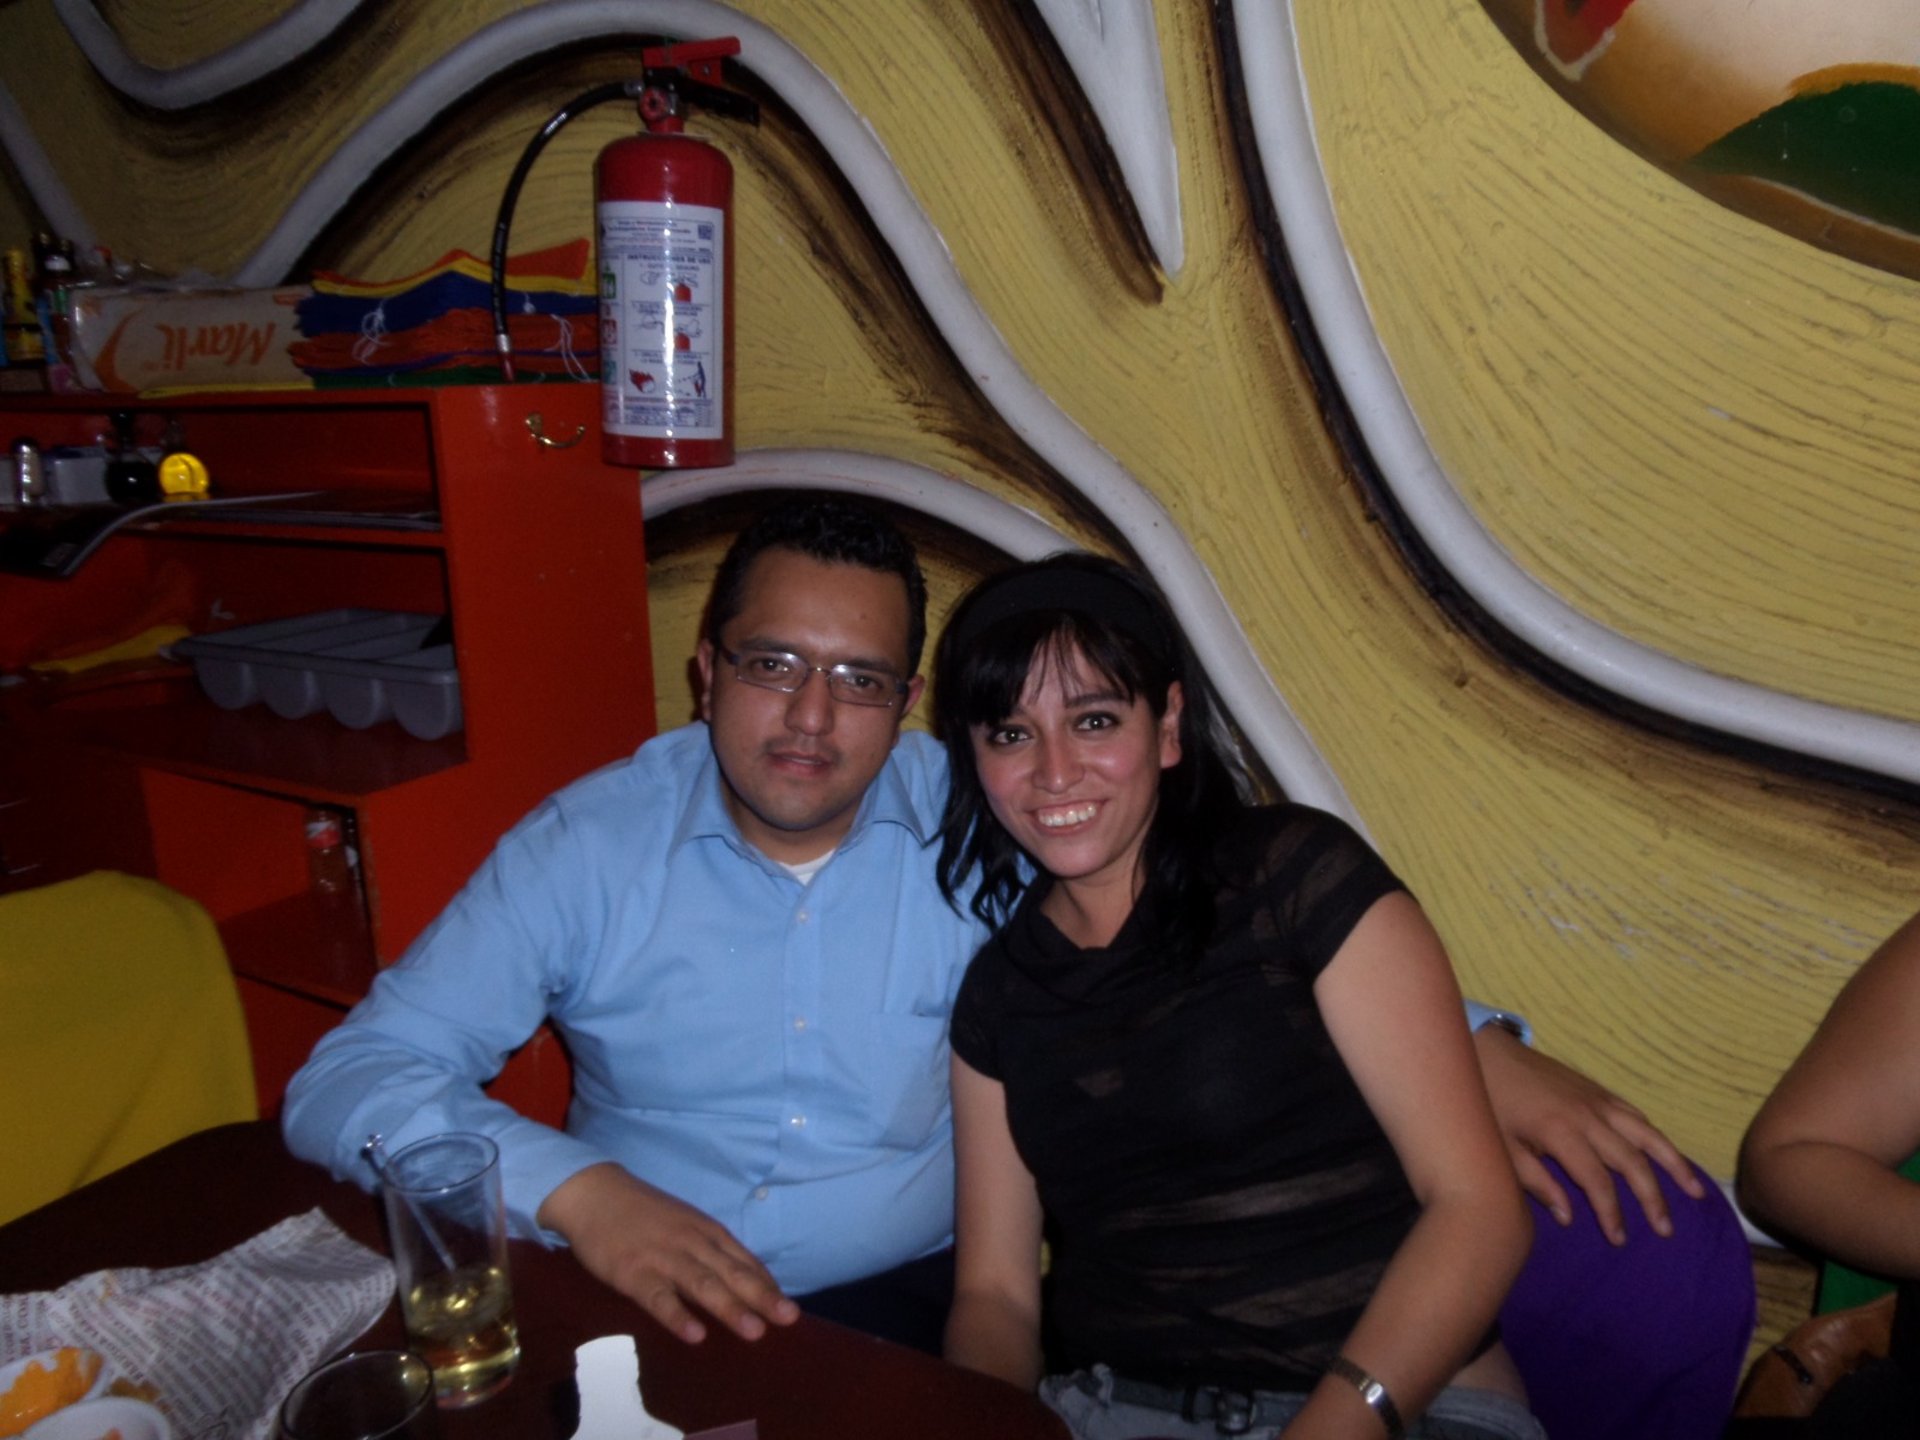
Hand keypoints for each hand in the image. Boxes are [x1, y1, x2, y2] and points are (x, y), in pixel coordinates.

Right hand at [537, 1162, 800, 1343]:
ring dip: (730, 1308)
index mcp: (706, 1231)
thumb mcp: (685, 1223)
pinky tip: (695, 1335)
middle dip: (762, 1297)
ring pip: (703, 1285)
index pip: (744, 1261)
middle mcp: (692, 1243)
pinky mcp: (633, 1273)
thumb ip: (711, 1249)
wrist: (595, 1194)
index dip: (768, 1285)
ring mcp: (663, 1258)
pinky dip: (678, 1316)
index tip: (790, 1310)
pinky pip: (659, 1298)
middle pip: (732, 1273)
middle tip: (790, 1319)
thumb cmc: (644, 1213)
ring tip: (755, 1332)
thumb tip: (744, 1280)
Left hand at [1473, 1026, 1707, 1242]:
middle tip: (1665, 1230)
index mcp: (1561, 1133)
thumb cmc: (1490, 1103)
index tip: (1618, 1239)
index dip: (1611, 1213)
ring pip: (1647, 1134)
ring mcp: (1598, 1101)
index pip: (1598, 1182)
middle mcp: (1588, 1117)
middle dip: (1652, 1198)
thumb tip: (1569, 1217)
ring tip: (1697, 1192)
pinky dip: (1656, 1136)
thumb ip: (1536, 1183)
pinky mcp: (1599, 1090)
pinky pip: (1636, 1114)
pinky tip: (1668, 1154)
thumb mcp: (1502, 1148)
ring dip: (1674, 1164)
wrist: (1489, 1052)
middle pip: (1632, 1162)